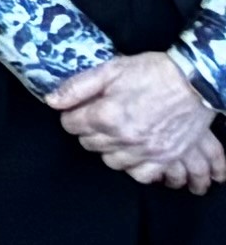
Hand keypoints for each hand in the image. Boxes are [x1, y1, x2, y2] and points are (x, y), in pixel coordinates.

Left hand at [48, 53, 225, 190]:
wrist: (193, 83)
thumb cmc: (151, 72)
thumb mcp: (110, 69)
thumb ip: (77, 87)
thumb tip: (51, 101)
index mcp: (107, 115)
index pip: (71, 125)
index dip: (72, 115)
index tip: (79, 109)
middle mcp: (125, 138)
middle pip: (89, 144)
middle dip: (87, 130)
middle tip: (97, 118)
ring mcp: (147, 151)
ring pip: (111, 161)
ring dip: (108, 148)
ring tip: (115, 133)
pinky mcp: (166, 158)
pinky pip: (141, 175)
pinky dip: (133, 166)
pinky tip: (132, 151)